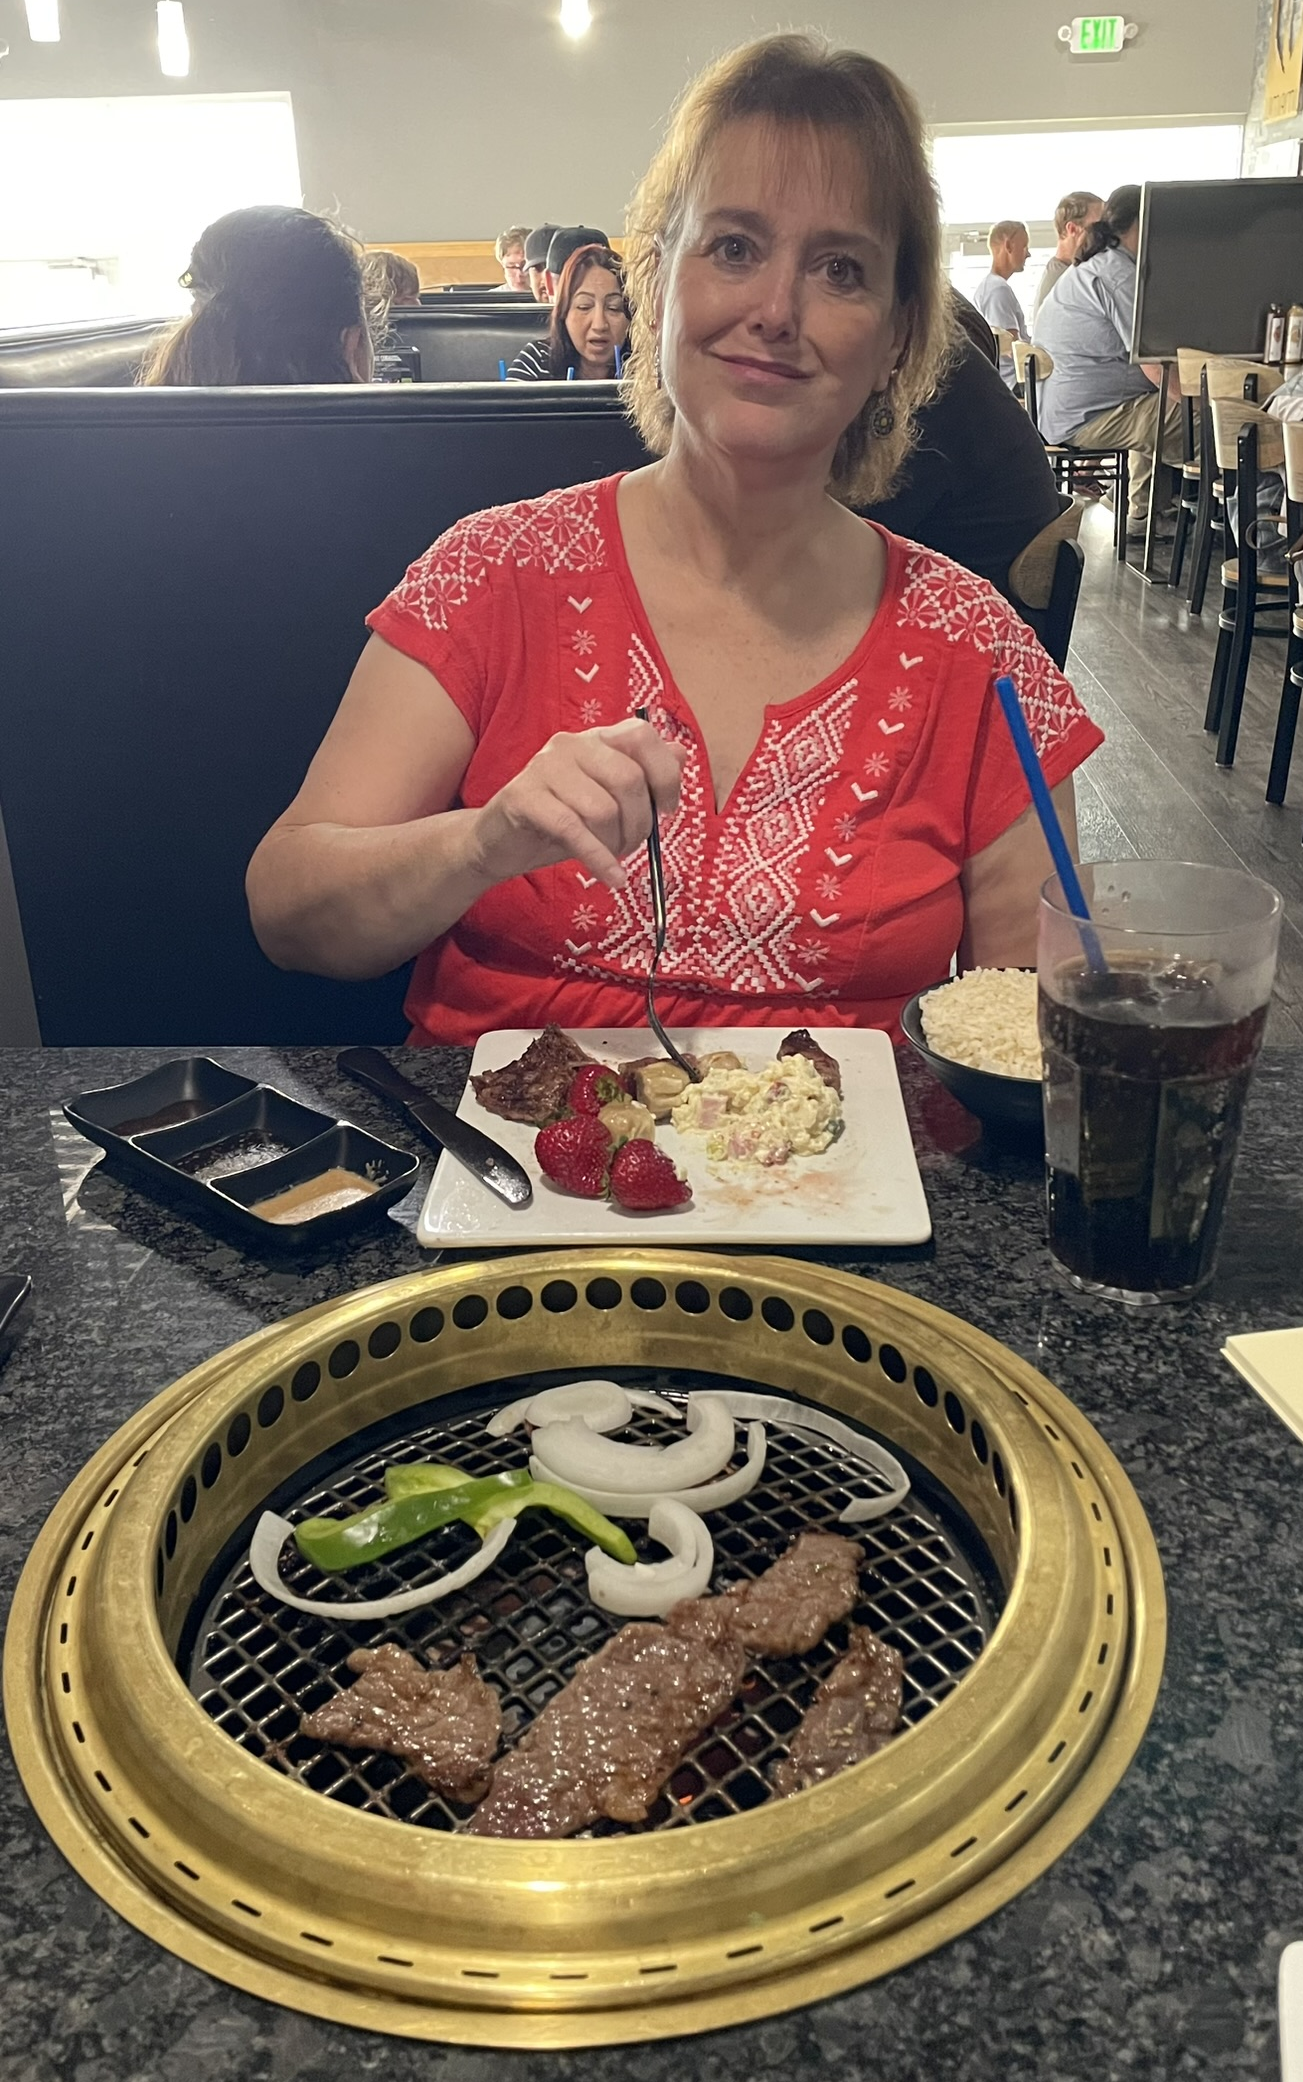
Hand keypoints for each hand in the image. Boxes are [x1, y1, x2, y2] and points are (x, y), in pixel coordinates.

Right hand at [468, 718, 686, 890]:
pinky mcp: (524, 796)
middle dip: (640, 822)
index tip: (666, 808)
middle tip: (632, 845)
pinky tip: (610, 878)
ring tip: (609, 856)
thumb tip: (680, 754)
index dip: (664, 774)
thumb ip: (643, 776)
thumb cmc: (559, 820)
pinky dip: (599, 860)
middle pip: (628, 779)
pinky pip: (574, 830)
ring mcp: (545, 767)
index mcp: (596, 739)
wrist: (500, 842)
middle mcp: (571, 744)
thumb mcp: (607, 799)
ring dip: (615, 844)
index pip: (641, 735)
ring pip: (603, 809)